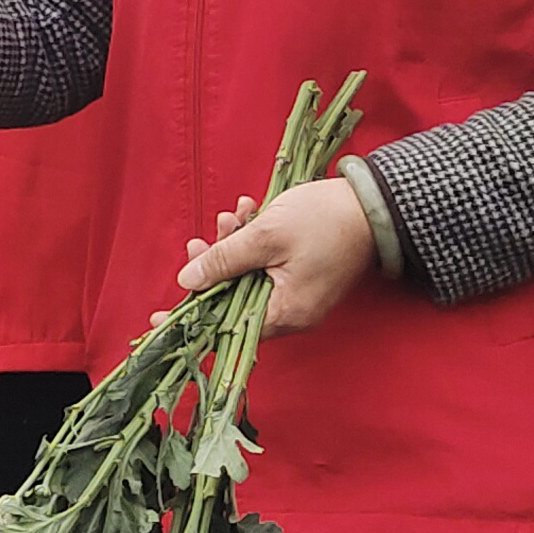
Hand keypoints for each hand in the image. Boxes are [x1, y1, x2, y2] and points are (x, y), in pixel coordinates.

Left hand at [176, 174, 380, 336]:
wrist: (375, 204)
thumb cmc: (323, 219)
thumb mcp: (265, 235)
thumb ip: (223, 260)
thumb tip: (186, 283)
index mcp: (285, 313)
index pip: (225, 328)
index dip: (191, 319)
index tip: (158, 320)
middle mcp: (293, 314)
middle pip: (233, 302)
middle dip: (214, 266)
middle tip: (200, 239)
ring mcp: (300, 298)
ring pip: (248, 281)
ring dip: (233, 248)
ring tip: (230, 216)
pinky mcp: (304, 279)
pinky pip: (267, 270)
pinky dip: (253, 246)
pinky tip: (247, 215)